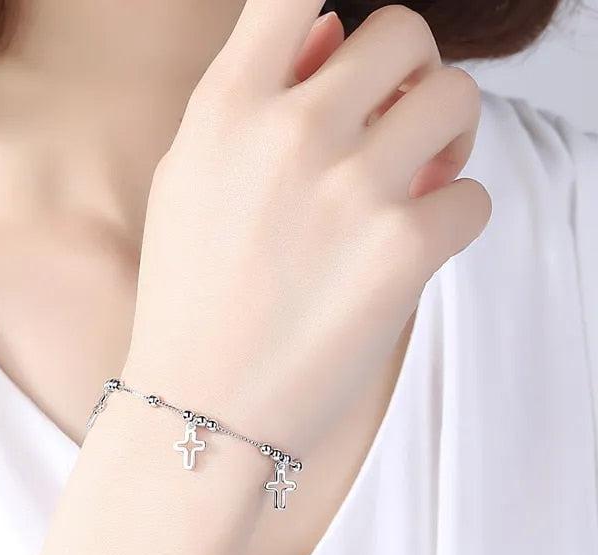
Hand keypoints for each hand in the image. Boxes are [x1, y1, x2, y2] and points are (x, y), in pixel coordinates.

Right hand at [124, 2, 490, 450]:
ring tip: (416, 184)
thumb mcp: (190, 184)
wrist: (203, 406)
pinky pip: (474, 197)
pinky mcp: (404, 249)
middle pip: (405, 34)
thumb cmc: (191, 300)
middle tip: (398, 129)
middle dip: (410, 77)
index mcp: (226, 109)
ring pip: (460, 98)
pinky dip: (451, 222)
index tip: (345, 54)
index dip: (338, 14)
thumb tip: (331, 30)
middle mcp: (291, 133)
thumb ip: (256, 99)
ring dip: (448, 137)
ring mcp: (351, 189)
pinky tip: (408, 254)